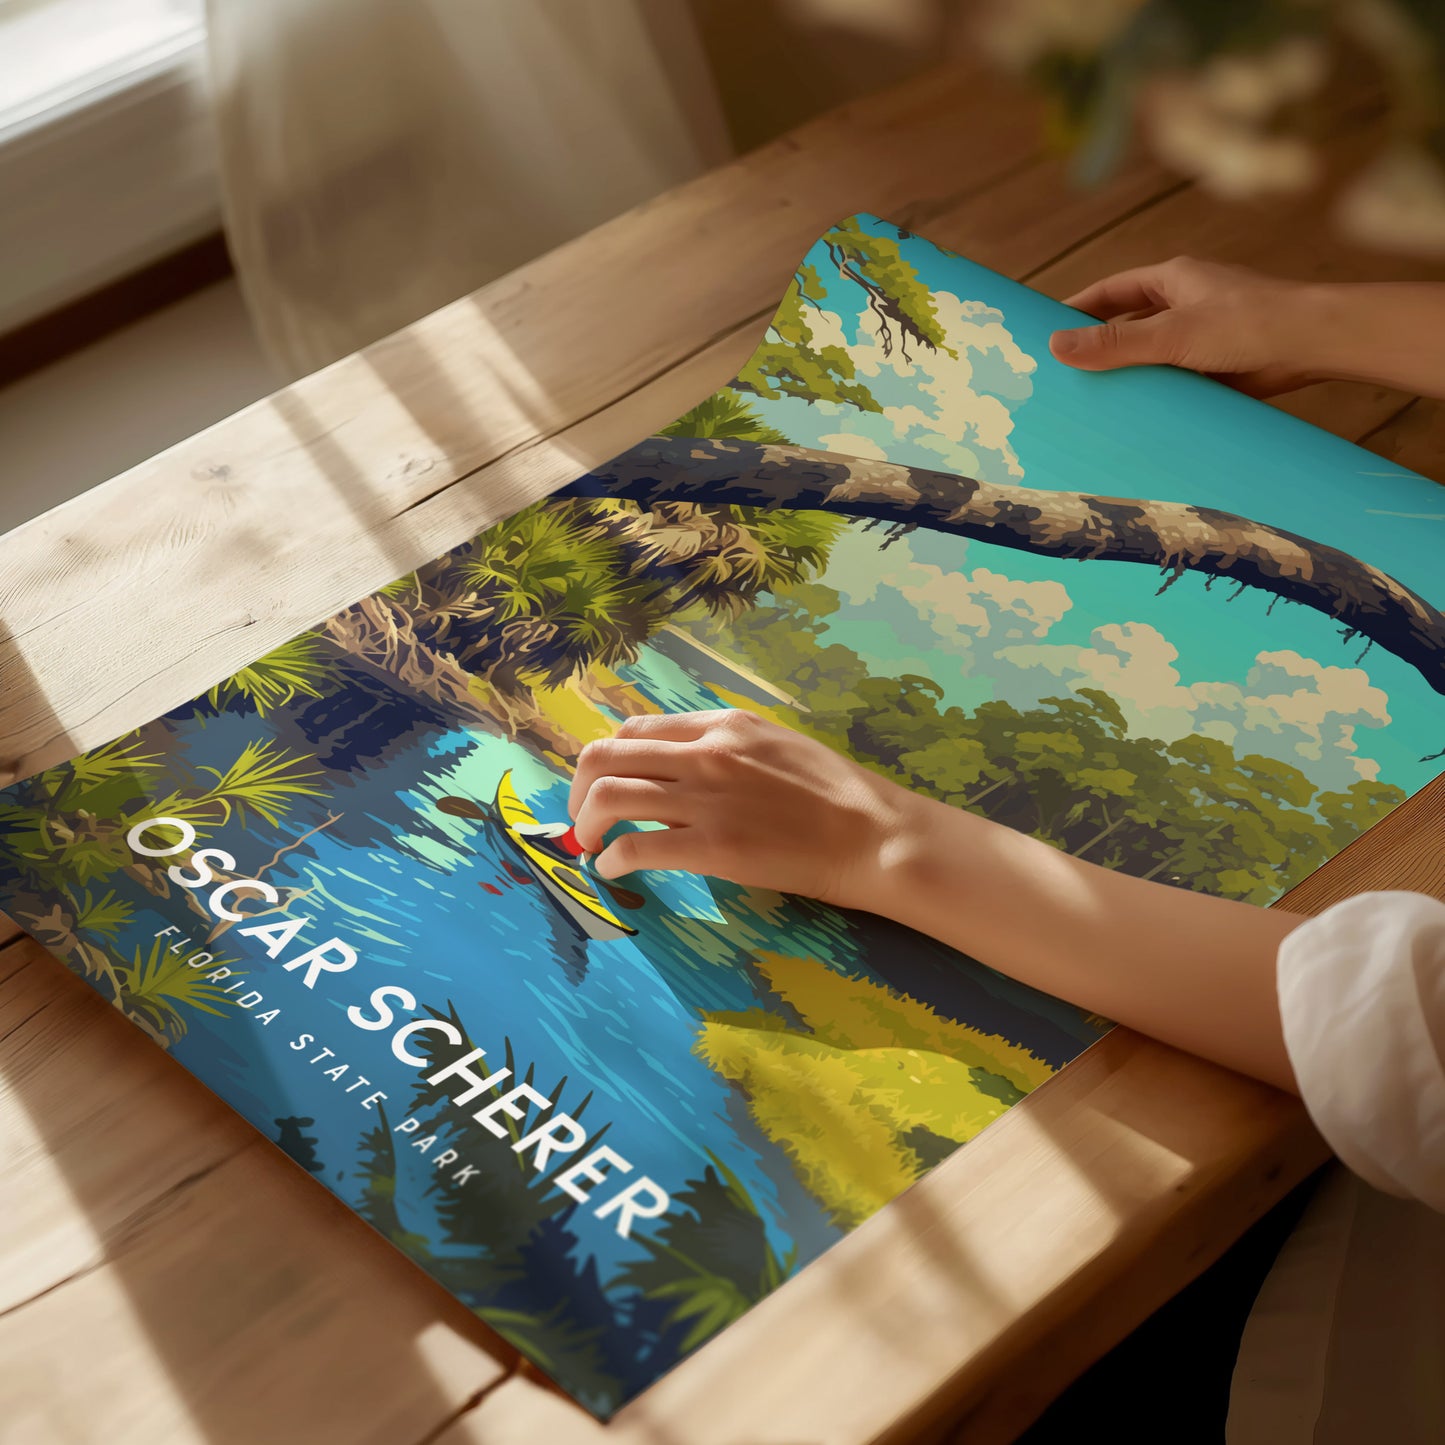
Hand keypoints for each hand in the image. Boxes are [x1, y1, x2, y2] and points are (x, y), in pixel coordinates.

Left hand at [566, 710, 915, 906]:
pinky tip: (614, 870)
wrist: (872, 834)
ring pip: (608, 796)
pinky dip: (612, 859)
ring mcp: (705, 799)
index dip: (608, 759)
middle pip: (605, 756)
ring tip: (591, 844)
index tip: (604, 785)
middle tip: (583, 818)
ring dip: (586, 823)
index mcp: (720, 725)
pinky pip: (636, 846)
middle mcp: (704, 753)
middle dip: (579, 789)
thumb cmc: (834, 793)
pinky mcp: (712, 847)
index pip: (635, 729)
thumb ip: (724, 748)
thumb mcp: (775, 744)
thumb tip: (679, 767)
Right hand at [1049, 256, 1318, 396]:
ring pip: (1151, 356)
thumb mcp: (1172, 333)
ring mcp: (1202, 337)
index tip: (1045, 330)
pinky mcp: (1217, 367)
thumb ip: (1115, 343)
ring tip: (1090, 403)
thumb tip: (1055, 346)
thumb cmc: (1248, 324)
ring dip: (1128, 375)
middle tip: (1061, 375)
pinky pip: (1174, 380)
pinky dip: (1155, 395)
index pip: (1111, 291)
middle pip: (1129, 325)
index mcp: (1173, 280)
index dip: (1078, 309)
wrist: (1314, 345)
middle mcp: (1186, 304)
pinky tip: (1135, 417)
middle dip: (1098, 347)